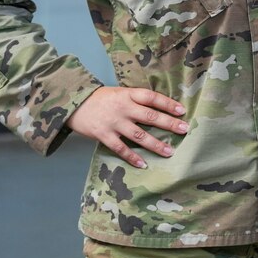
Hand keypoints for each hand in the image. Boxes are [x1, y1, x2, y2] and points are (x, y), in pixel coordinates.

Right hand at [66, 86, 187, 168]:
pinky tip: (143, 164)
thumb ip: (136, 100)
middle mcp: (123, 108)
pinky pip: (121, 149)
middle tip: (184, 129)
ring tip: (169, 152)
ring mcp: (113, 123)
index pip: (152, 98)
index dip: (168, 104)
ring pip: (138, 135)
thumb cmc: (100, 99)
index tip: (182, 111)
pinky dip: (132, 157)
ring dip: (155, 144)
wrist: (73, 103)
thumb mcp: (119, 93)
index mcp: (127, 94)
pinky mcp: (103, 135)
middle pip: (150, 116)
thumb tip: (159, 108)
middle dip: (168, 123)